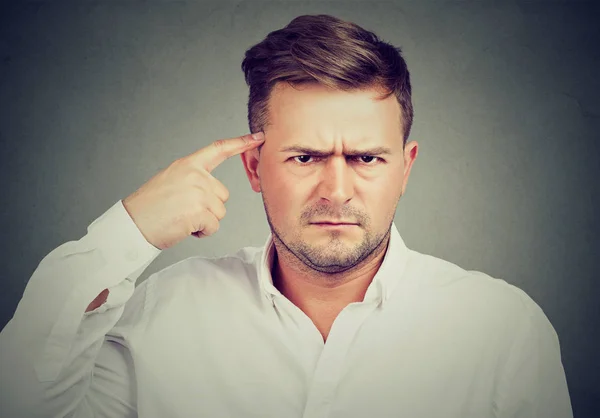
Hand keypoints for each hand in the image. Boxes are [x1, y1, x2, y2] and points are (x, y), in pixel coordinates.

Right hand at [122, 132, 264, 249]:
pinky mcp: (200, 211)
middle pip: (222, 195)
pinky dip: (202, 232)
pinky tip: (184, 228)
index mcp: (188, 165)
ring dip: (205, 221)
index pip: (219, 149)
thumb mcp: (171, 181)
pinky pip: (214, 226)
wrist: (133, 224)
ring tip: (181, 218)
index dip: (241, 143)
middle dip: (209, 207)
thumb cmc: (150, 207)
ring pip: (220, 212)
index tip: (259, 137)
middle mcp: (195, 175)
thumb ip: (194, 179)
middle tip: (184, 211)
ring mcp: (198, 192)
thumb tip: (214, 191)